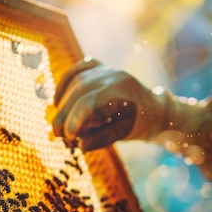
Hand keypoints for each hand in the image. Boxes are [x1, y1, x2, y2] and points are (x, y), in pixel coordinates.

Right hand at [51, 57, 168, 150]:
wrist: (153, 106)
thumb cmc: (139, 123)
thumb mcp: (123, 134)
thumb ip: (102, 138)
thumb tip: (79, 145)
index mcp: (123, 92)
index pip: (91, 103)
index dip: (75, 120)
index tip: (68, 137)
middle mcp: (114, 75)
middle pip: (80, 92)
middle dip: (66, 114)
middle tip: (57, 134)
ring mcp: (106, 69)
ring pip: (76, 82)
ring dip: (63, 103)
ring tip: (58, 124)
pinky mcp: (100, 66)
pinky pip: (78, 70)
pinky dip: (64, 84)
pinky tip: (58, 101)